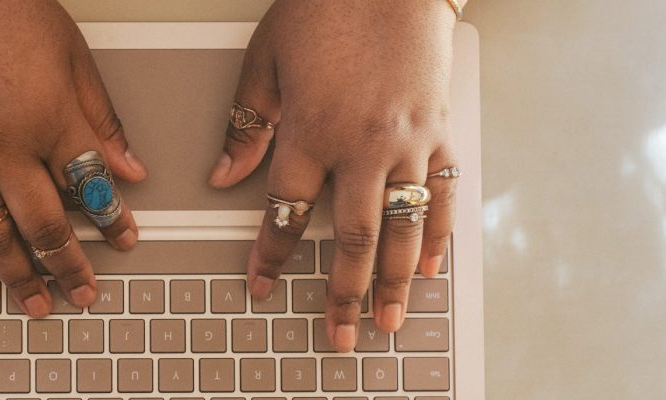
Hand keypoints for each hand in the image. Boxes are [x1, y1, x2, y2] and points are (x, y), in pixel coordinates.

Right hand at [0, 0, 146, 316]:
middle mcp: (5, 148)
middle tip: (83, 293)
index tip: (124, 241)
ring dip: (19, 276)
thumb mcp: (71, 56)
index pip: (92, 187)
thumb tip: (128, 168)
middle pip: (45, 225)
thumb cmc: (0, 10)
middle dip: (70, 267)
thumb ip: (100, 118)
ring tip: (37, 303)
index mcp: (50, 119)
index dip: (113, 221)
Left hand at [210, 0, 459, 349]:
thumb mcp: (266, 59)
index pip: (286, 212)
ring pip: (403, 229)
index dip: (271, 255)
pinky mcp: (440, 130)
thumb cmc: (325, 6)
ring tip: (387, 319)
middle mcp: (363, 145)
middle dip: (342, 294)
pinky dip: (436, 235)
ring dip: (393, 282)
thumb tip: (224, 174)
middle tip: (337, 331)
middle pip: (351, 239)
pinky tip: (428, 266)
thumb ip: (246, 123)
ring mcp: (409, 142)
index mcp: (312, 130)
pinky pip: (441, 195)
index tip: (263, 284)